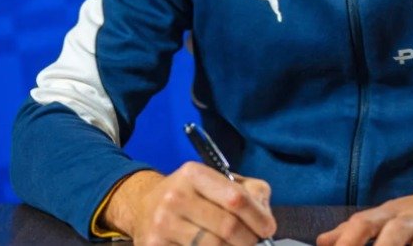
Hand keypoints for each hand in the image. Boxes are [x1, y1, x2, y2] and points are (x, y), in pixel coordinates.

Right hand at [101, 162, 276, 245]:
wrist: (144, 206)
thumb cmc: (192, 195)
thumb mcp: (217, 181)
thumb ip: (249, 191)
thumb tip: (265, 216)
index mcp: (194, 174)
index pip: (235, 198)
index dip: (258, 218)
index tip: (268, 229)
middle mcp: (175, 196)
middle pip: (227, 227)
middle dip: (248, 239)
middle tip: (254, 242)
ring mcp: (163, 223)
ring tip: (237, 245)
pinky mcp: (155, 245)